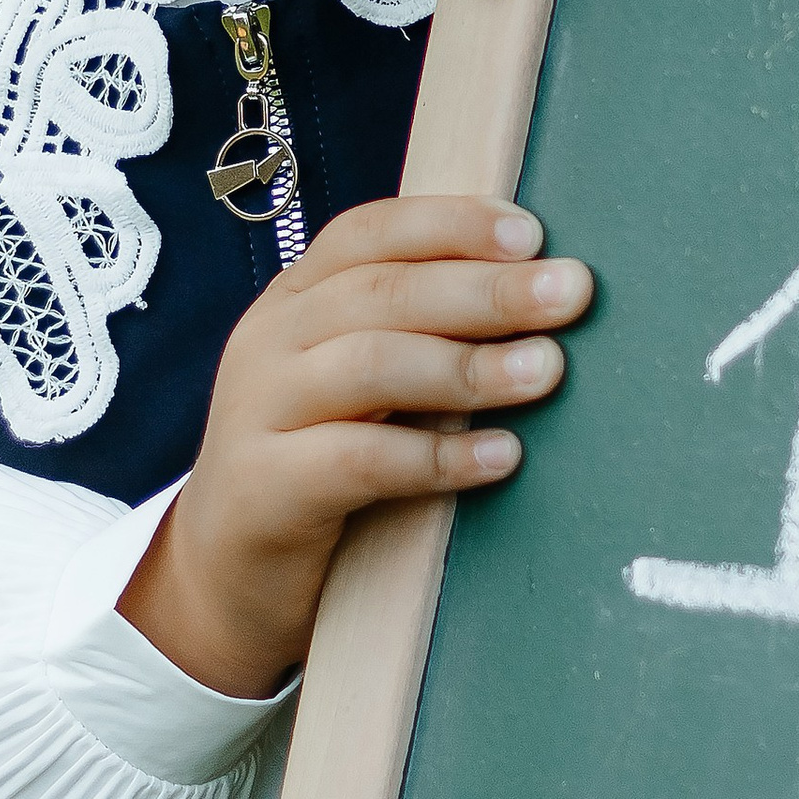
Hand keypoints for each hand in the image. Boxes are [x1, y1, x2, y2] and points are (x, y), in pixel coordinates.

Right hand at [116, 196, 592, 698]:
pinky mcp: (265, 487)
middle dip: (485, 289)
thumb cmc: (319, 464)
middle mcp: (270, 340)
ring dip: (468, 366)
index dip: (451, 224)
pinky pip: (357, 460)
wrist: (227, 574)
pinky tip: (501, 456)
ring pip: (369, 365)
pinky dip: (436, 455)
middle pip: (381, 292)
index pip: (370, 233)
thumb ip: (419, 334)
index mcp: (297, 299)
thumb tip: (541, 296)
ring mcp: (258, 412)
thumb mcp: (358, 384)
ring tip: (547, 371)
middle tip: (571, 292)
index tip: (533, 233)